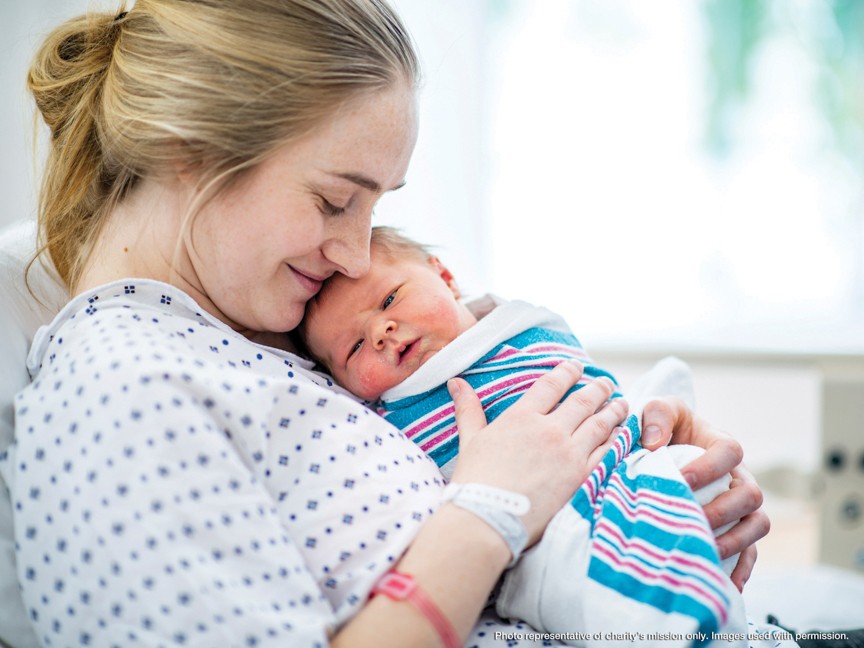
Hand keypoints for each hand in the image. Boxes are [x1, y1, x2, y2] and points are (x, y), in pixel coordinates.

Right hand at [448, 361, 625, 544]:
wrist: (489, 518)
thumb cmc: (475, 481)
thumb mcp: (469, 440)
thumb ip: (468, 409)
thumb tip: (456, 382)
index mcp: (522, 417)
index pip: (551, 385)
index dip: (566, 372)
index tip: (577, 367)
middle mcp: (549, 430)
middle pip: (582, 401)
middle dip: (598, 389)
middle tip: (607, 383)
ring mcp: (568, 453)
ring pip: (600, 424)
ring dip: (614, 411)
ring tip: (622, 404)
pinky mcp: (580, 477)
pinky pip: (606, 453)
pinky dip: (617, 440)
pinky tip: (622, 435)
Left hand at [640, 398, 770, 590]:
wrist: (659, 449)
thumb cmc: (660, 427)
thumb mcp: (657, 410)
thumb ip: (655, 415)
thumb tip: (654, 443)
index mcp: (720, 443)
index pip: (730, 451)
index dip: (711, 467)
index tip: (682, 480)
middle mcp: (738, 475)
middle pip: (751, 494)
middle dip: (723, 510)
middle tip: (692, 520)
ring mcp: (740, 504)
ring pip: (757, 524)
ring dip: (735, 540)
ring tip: (704, 549)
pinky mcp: (735, 528)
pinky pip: (751, 550)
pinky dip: (741, 568)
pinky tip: (723, 583)